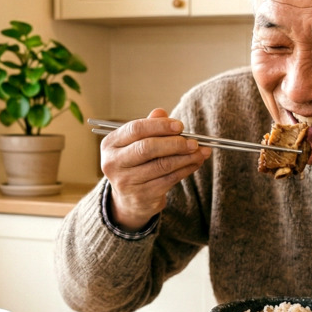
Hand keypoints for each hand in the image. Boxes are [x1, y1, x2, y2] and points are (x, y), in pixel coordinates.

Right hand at [100, 108, 210, 231]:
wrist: (130, 199)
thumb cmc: (136, 164)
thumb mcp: (137, 143)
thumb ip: (149, 127)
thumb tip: (161, 112)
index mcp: (110, 144)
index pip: (136, 129)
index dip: (160, 126)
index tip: (180, 126)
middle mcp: (113, 163)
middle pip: (147, 148)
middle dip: (175, 143)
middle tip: (194, 142)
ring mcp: (126, 181)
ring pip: (162, 165)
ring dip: (186, 157)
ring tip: (201, 152)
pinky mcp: (142, 195)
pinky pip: (169, 179)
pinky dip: (186, 169)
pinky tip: (195, 163)